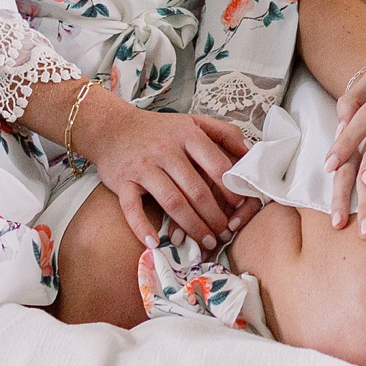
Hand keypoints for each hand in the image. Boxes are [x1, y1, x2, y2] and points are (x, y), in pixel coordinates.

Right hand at [79, 97, 250, 252]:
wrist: (113, 127)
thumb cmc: (161, 129)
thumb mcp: (194, 121)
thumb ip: (224, 133)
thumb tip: (251, 151)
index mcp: (188, 135)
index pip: (216, 165)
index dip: (231, 188)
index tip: (242, 207)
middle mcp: (167, 151)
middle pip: (196, 189)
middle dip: (214, 215)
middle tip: (225, 233)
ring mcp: (144, 167)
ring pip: (171, 201)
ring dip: (190, 226)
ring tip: (204, 242)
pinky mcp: (123, 181)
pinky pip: (132, 208)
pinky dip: (142, 227)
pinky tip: (154, 243)